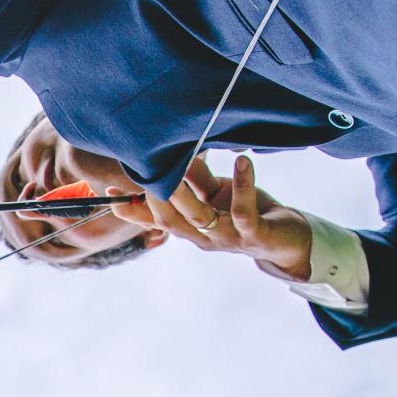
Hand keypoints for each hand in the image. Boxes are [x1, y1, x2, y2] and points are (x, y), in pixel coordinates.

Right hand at [111, 154, 311, 279]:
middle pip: (170, 220)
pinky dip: (242, 185)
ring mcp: (227, 238)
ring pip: (199, 217)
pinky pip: (244, 209)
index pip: (154, 221)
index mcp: (190, 228)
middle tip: (144, 170)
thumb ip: (194, 178)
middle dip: (155, 196)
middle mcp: (203, 237)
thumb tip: (173, 155)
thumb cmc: (247, 213)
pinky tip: (241, 161)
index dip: (132, 210)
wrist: (286, 241)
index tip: (110, 193)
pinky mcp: (253, 233)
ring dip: (186, 192)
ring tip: (180, 163)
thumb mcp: (215, 193)